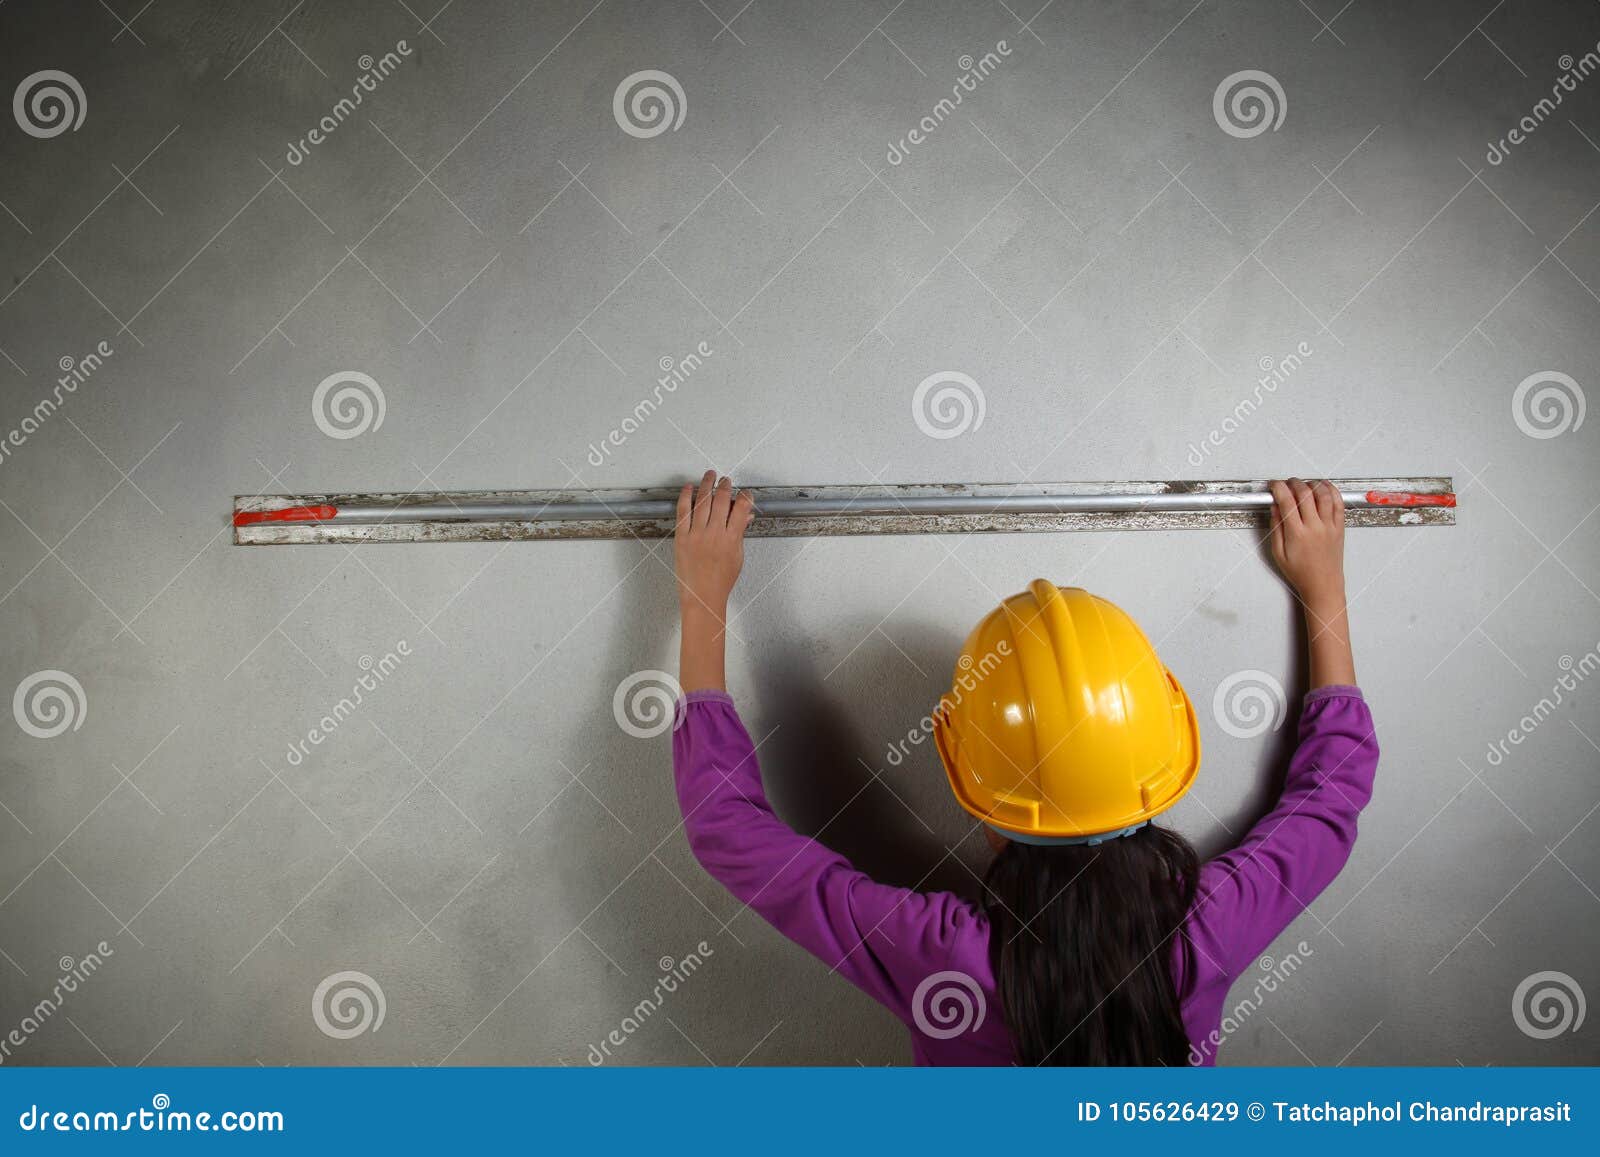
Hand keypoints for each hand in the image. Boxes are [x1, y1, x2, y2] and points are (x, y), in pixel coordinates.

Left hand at [674, 471, 754, 620]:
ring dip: (707, 484)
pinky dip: (686, 496)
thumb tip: (745, 516)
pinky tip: (689, 487)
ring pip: (703, 501)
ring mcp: (697, 535)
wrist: (702, 596)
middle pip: (722, 500)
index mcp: (732, 539)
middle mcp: (714, 534)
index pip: (742, 508)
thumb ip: (740, 533)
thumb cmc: (721, 581)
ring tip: (710, 475)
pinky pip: (683, 511)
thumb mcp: (737, 556)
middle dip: (725, 486)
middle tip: (726, 480)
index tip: (745, 494)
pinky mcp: (682, 537)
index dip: (745, 497)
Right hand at [1268, 478, 1345, 610]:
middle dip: (1293, 483)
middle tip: (1287, 483)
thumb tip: (1275, 507)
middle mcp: (1315, 527)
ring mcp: (1329, 525)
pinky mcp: (1339, 526)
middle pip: (1305, 493)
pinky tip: (1323, 487)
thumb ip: (1276, 527)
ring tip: (1304, 484)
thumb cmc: (1301, 572)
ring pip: (1323, 494)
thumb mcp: (1278, 553)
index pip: (1287, 501)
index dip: (1278, 488)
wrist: (1323, 584)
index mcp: (1297, 534)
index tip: (1274, 485)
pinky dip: (1331, 490)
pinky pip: (1338, 502)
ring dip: (1312, 484)